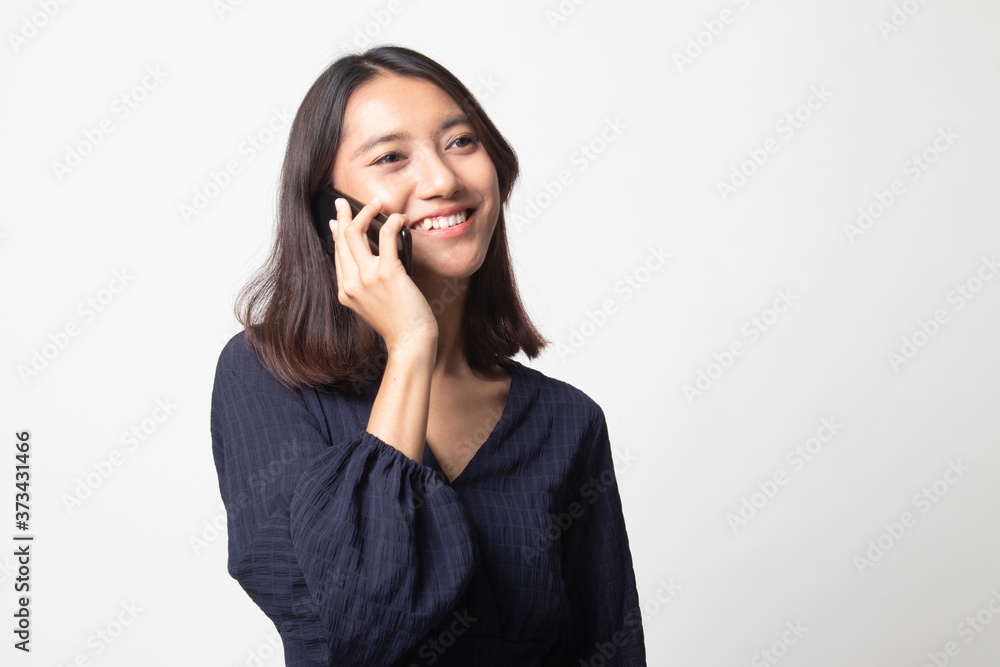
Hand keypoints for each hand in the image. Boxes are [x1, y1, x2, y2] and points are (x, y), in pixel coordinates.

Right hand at [330, 197, 436, 355]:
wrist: (410, 341)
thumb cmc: (399, 324)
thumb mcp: (373, 305)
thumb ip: (366, 284)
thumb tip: (372, 258)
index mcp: (346, 292)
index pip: (337, 254)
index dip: (336, 233)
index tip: (337, 220)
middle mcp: (352, 283)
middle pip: (342, 239)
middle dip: (343, 215)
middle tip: (346, 202)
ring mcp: (367, 278)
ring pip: (356, 233)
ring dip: (366, 212)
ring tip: (377, 203)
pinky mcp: (388, 273)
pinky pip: (386, 236)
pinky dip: (392, 221)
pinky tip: (399, 218)